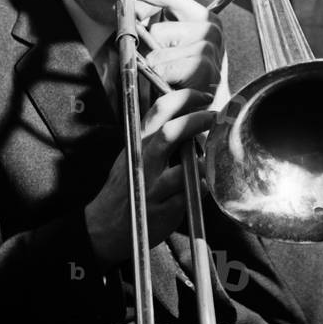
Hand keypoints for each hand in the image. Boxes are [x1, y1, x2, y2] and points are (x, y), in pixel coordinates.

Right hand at [84, 87, 213, 269]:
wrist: (106, 226)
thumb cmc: (128, 186)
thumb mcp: (133, 154)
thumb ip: (157, 137)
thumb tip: (189, 119)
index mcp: (138, 142)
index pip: (160, 109)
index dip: (185, 98)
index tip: (204, 96)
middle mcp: (143, 161)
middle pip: (171, 133)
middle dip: (198, 121)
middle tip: (216, 118)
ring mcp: (153, 186)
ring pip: (182, 169)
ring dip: (203, 162)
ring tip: (213, 159)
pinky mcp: (163, 209)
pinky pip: (189, 195)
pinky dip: (202, 187)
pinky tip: (205, 185)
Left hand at [120, 0, 223, 95]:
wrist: (214, 109)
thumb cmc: (192, 79)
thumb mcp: (179, 47)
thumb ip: (162, 29)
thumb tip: (134, 14)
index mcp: (206, 19)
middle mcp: (211, 29)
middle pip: (157, 29)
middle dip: (154, 50)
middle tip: (170, 66)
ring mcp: (208, 48)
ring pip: (156, 53)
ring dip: (159, 70)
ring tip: (176, 80)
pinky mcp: (203, 68)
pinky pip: (162, 70)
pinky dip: (162, 82)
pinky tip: (178, 87)